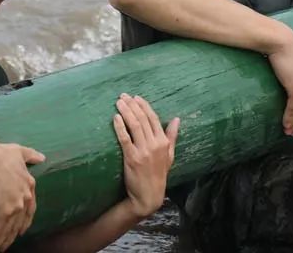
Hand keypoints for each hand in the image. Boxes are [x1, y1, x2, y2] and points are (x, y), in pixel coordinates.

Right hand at [0, 141, 44, 251]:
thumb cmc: (0, 154)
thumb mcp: (20, 152)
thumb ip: (31, 155)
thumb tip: (42, 157)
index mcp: (29, 185)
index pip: (30, 208)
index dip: (25, 220)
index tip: (21, 229)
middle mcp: (25, 197)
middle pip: (21, 222)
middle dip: (13, 235)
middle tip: (7, 243)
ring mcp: (16, 206)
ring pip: (10, 230)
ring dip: (3, 242)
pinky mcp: (4, 212)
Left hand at [113, 94, 179, 218]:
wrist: (149, 196)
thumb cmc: (158, 175)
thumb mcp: (170, 155)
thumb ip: (172, 136)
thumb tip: (177, 119)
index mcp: (163, 142)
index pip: (153, 119)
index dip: (144, 106)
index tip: (136, 97)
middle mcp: (154, 144)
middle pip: (142, 119)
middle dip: (132, 105)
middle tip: (123, 96)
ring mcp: (143, 151)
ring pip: (134, 126)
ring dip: (126, 112)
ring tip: (119, 102)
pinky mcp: (131, 158)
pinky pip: (125, 139)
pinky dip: (120, 127)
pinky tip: (115, 118)